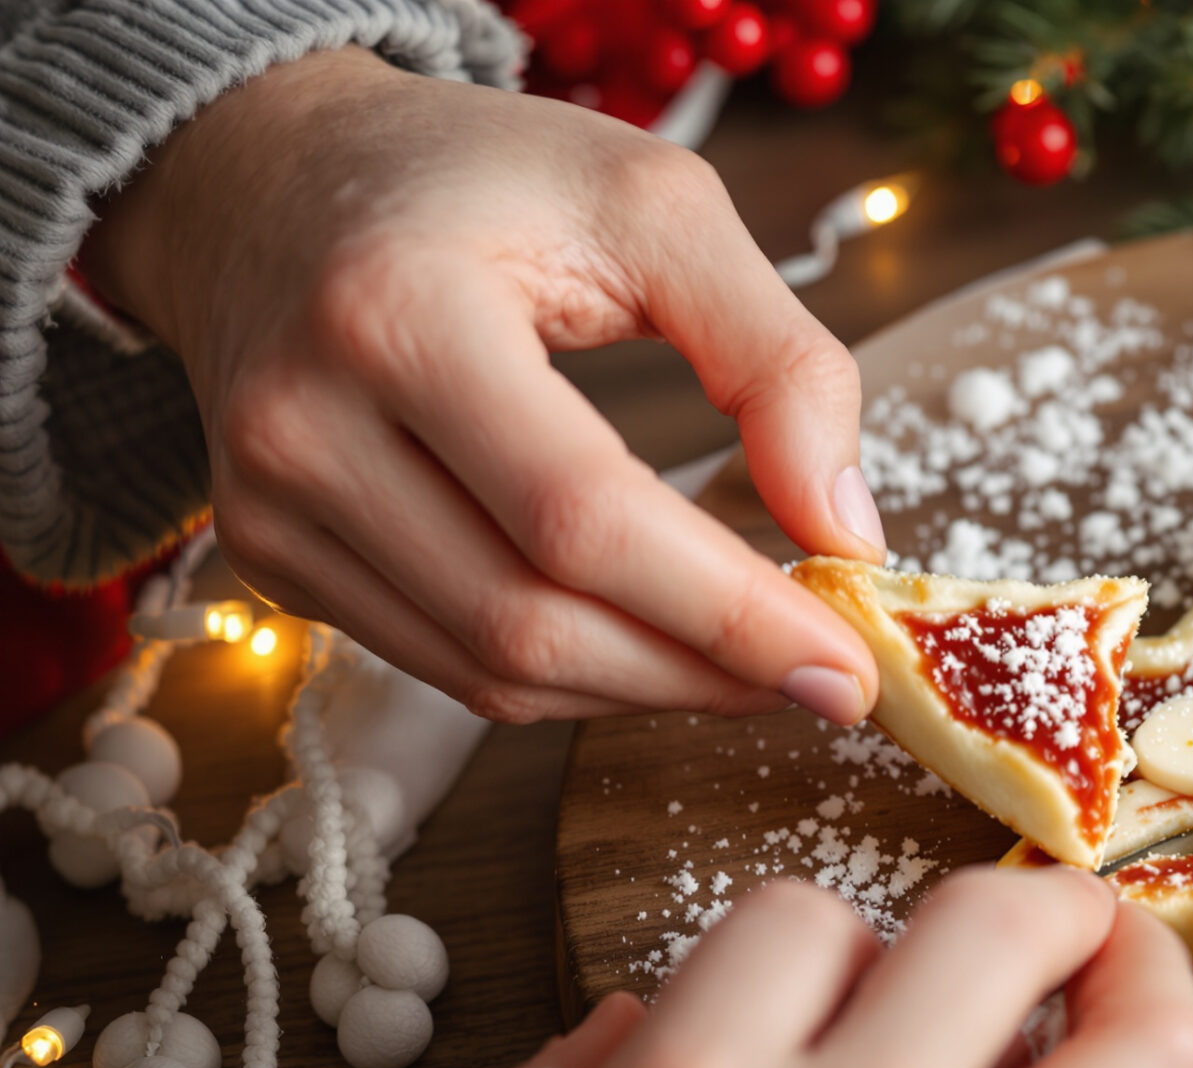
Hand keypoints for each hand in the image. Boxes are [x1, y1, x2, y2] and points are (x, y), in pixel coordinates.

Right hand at [85, 47, 882, 725]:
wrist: (267, 175)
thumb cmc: (475, 179)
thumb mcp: (658, 208)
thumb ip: (778, 359)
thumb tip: (847, 531)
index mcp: (396, 313)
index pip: (582, 519)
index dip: (726, 613)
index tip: (846, 663)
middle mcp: (304, 426)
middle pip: (532, 622)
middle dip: (703, 671)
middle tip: (826, 677)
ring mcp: (268, 508)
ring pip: (491, 672)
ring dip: (647, 689)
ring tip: (757, 663)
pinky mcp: (272, 558)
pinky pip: (448, 664)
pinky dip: (573, 674)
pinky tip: (656, 641)